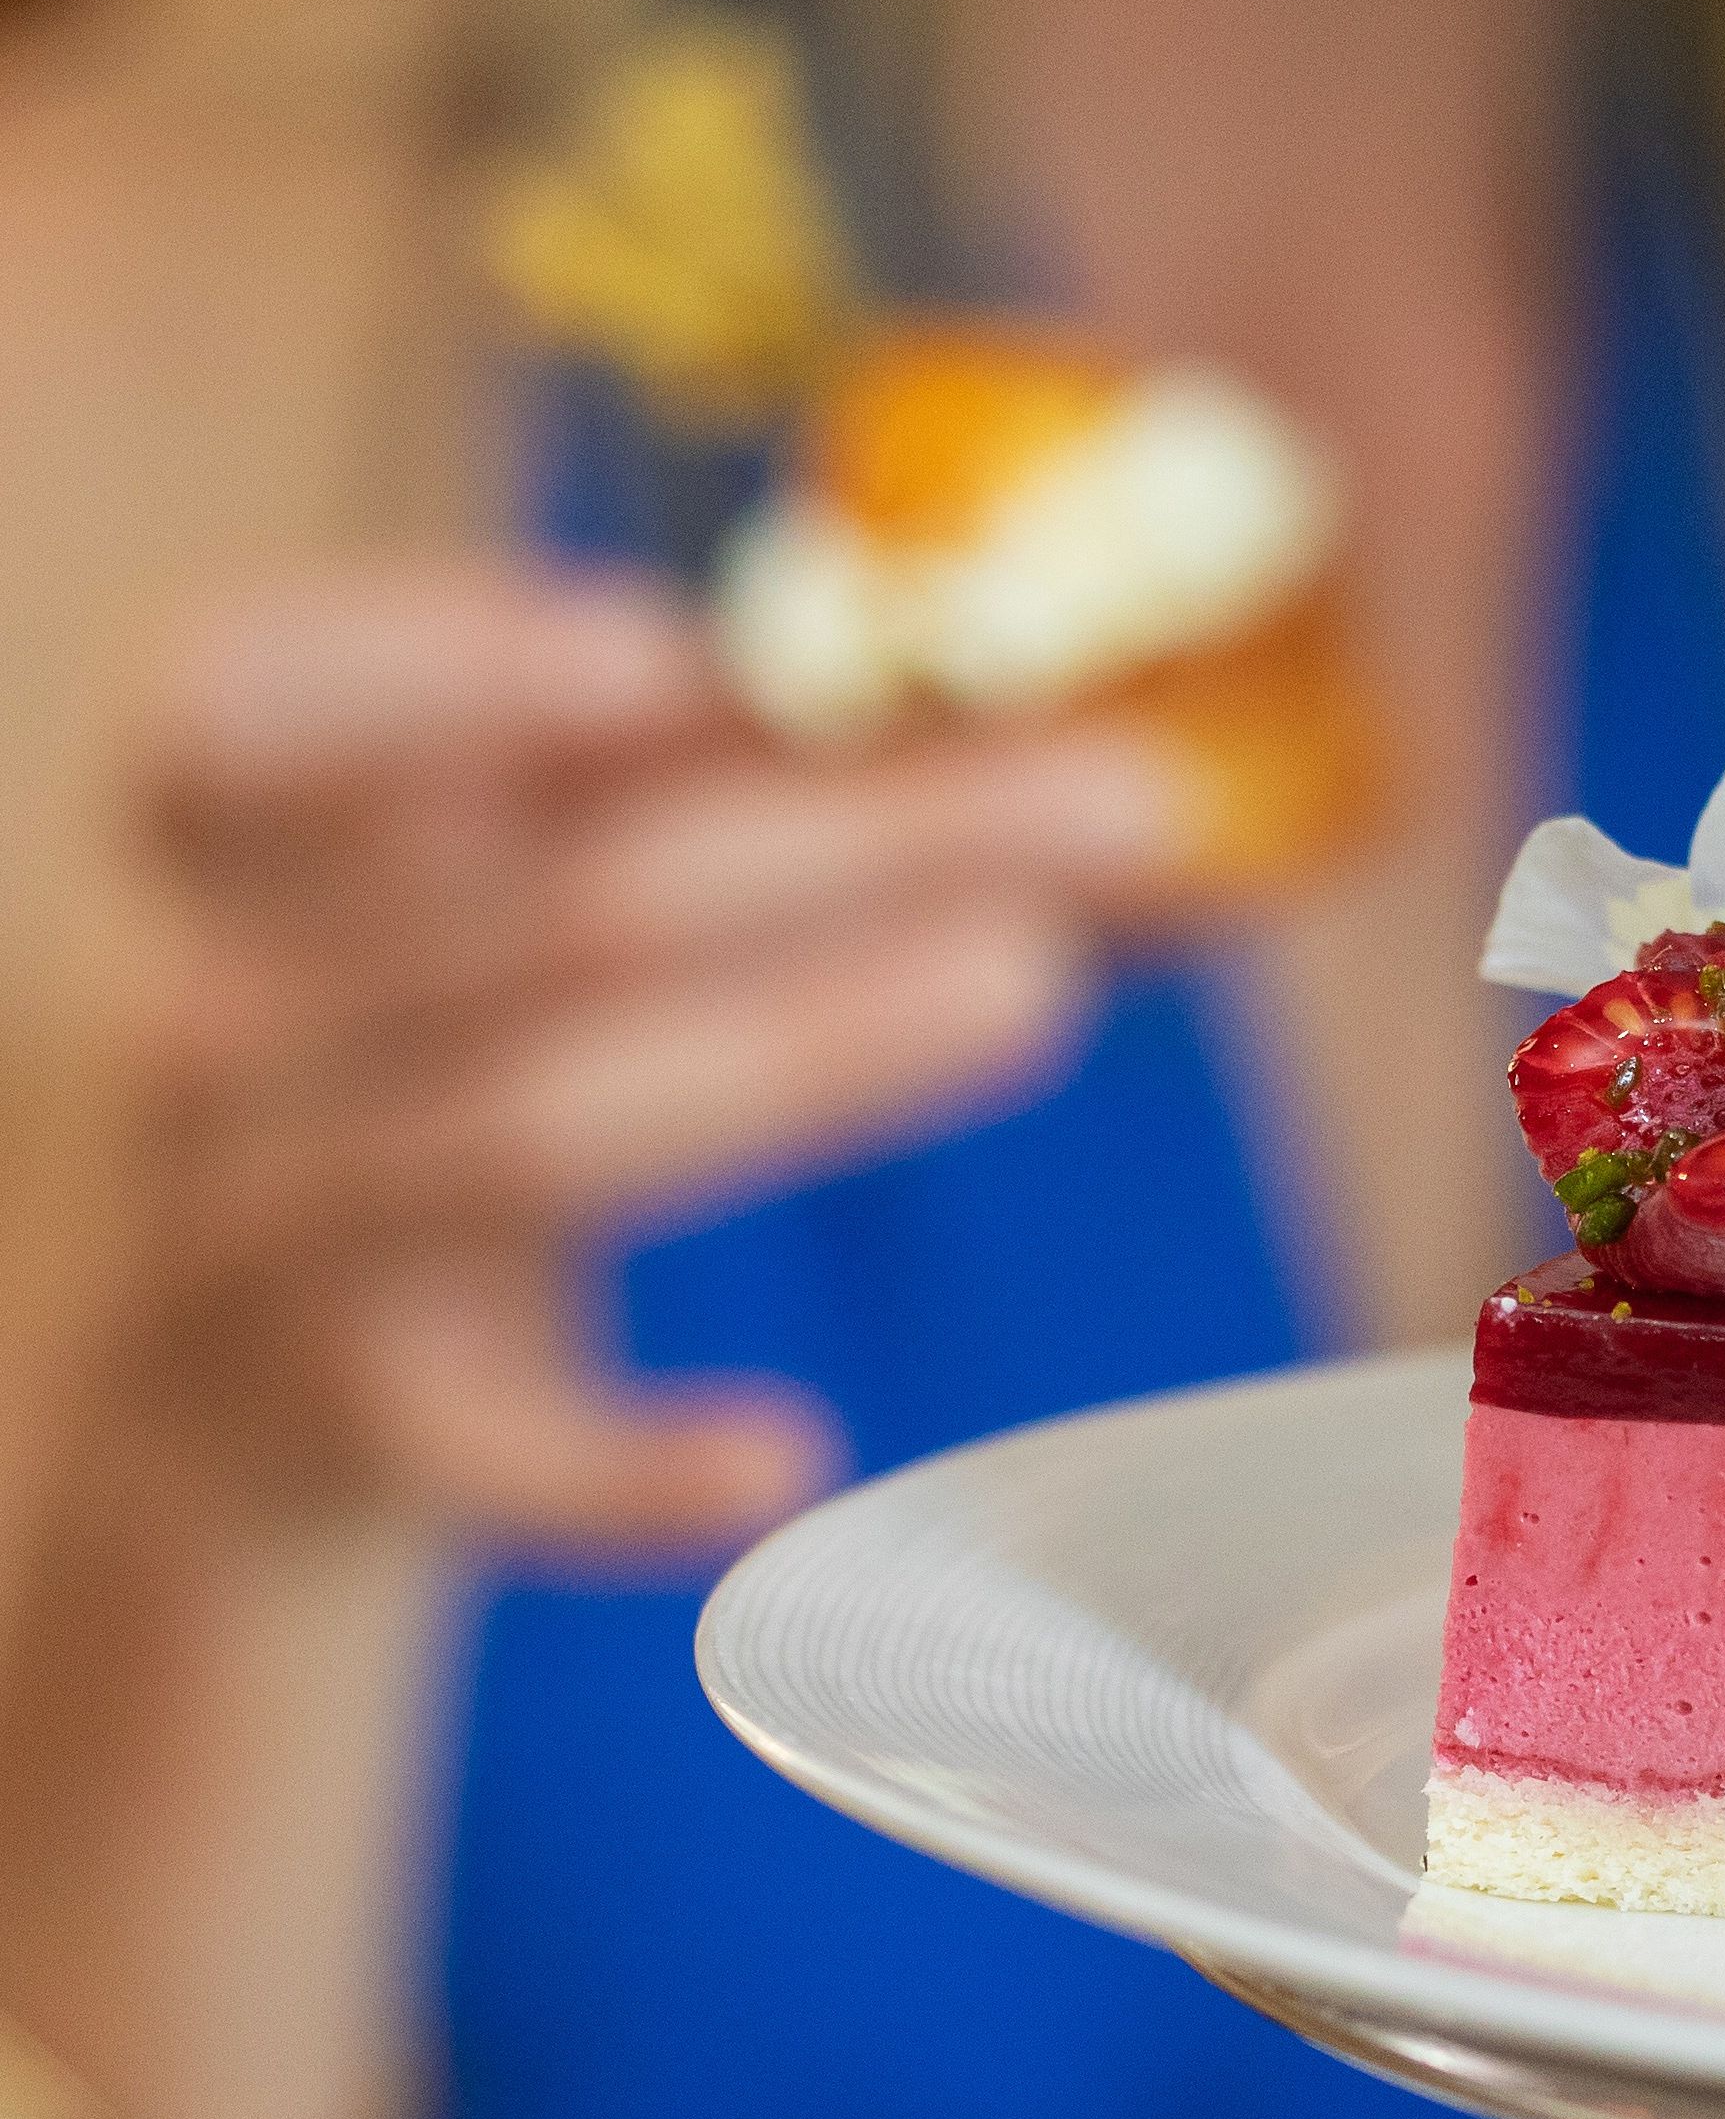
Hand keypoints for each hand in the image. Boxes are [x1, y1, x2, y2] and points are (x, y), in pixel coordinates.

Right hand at [97, 556, 1197, 1564]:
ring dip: (802, 1050)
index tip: (662, 648)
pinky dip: (627, 1470)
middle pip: (551, 911)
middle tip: (1128, 802)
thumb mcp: (485, 953)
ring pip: (533, 1130)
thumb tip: (1040, 770)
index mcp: (235, 873)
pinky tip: (786, 1454)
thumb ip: (684, 830)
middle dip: (855, 839)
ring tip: (1037, 979)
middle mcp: (232, 1033)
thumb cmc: (409, 1113)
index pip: (246, 715)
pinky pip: (491, 1452)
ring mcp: (270, 1238)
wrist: (202, 1430)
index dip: (436, 671)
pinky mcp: (348, 1435)